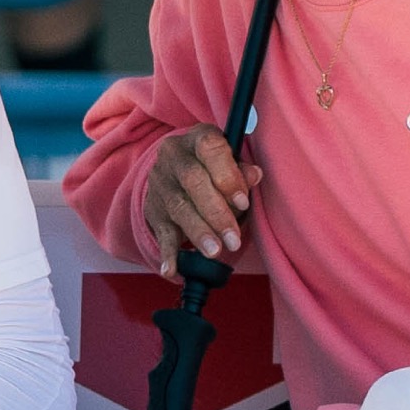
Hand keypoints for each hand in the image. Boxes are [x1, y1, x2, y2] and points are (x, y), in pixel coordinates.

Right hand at [139, 127, 253, 273]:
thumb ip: (241, 170)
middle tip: (234, 239)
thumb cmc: (212, 168)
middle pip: (193, 181)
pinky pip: (160, 233)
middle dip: (216, 212)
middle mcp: (174, 157)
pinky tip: (173, 270)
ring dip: (199, 232)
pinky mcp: (153, 210)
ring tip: (216, 253)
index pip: (210, 148)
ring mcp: (160, 184)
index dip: (227, 174)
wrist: (173, 175)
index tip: (243, 201)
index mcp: (197, 138)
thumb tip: (255, 175)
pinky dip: (168, 253)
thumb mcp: (227, 162)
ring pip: (179, 208)